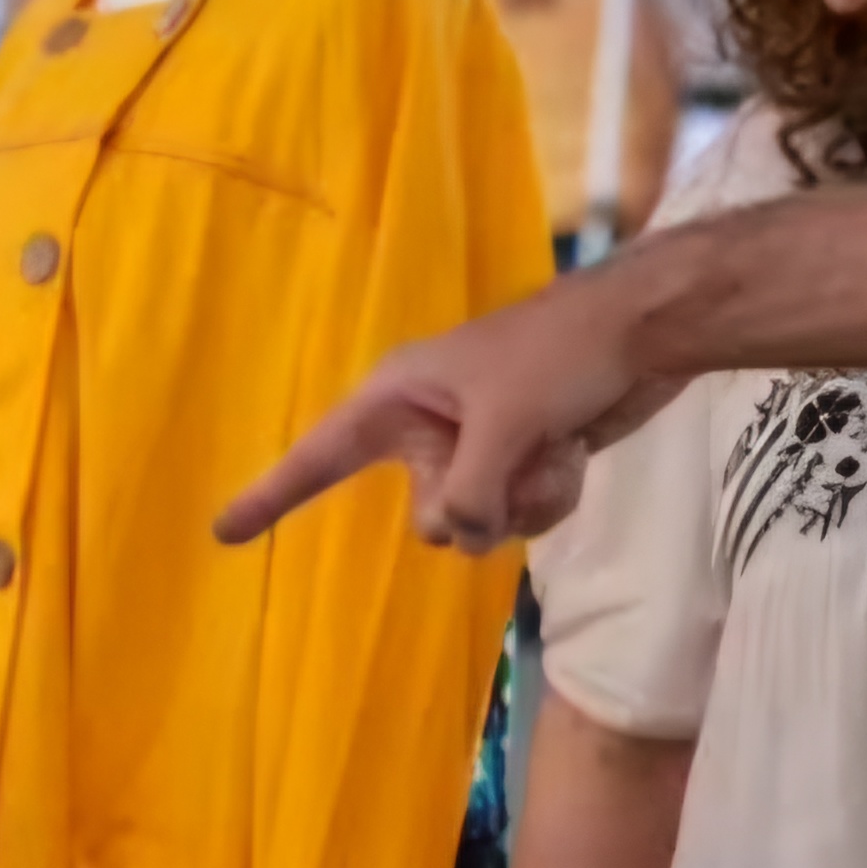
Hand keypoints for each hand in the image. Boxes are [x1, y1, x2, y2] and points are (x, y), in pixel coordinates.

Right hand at [218, 263, 667, 552]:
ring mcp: (477, 447)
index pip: (321, 455)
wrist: (644, 331)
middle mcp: (429, 427)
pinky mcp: (521, 461)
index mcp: (399, 398)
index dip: (272, 495)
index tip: (222, 531)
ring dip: (526, 501)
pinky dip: (550, 494)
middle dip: (478, 506)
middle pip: (428, 516)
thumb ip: (469, 494)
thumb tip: (461, 536)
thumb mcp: (503, 426)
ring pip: (481, 525)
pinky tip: (575, 453)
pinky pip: (520, 514)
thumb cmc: (560, 356)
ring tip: (555, 447)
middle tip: (513, 459)